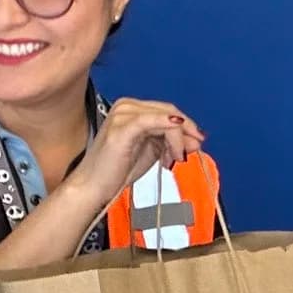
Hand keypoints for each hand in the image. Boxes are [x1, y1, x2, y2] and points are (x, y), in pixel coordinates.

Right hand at [72, 98, 205, 205]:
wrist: (93, 186)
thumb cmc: (116, 170)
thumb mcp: (152, 152)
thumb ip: (171, 143)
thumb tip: (196, 140)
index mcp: (132, 109)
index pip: (167, 110)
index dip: (187, 125)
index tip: (198, 141)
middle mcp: (127, 106)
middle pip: (169, 111)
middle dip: (187, 130)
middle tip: (196, 148)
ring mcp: (123, 114)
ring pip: (165, 117)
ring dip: (178, 137)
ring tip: (178, 157)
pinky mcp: (123, 126)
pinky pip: (152, 121)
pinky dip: (170, 132)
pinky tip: (176, 148)